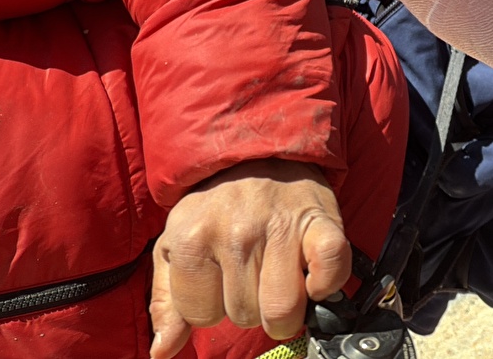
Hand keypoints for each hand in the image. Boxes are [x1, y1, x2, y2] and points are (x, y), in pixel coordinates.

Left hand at [149, 160, 349, 358]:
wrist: (260, 153)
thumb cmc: (215, 207)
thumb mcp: (175, 246)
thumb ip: (166, 302)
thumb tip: (162, 351)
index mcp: (192, 238)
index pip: (203, 316)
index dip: (213, 307)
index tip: (221, 280)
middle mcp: (235, 232)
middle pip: (246, 315)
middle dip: (250, 306)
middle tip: (253, 274)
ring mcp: (281, 228)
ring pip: (283, 310)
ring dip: (285, 306)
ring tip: (280, 279)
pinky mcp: (321, 223)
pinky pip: (329, 273)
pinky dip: (324, 285)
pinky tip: (311, 275)